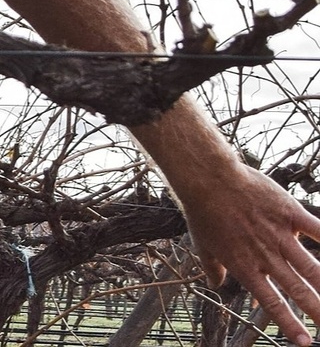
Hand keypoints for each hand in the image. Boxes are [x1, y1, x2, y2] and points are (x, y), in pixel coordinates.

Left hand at [179, 163, 319, 344]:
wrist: (208, 179)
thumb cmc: (202, 211)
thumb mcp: (201, 245)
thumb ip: (212, 267)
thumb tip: (215, 283)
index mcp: (245, 266)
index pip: (271, 301)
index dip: (289, 323)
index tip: (305, 342)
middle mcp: (265, 255)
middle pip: (297, 288)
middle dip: (317, 310)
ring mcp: (279, 234)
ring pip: (311, 266)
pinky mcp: (289, 213)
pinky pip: (318, 230)